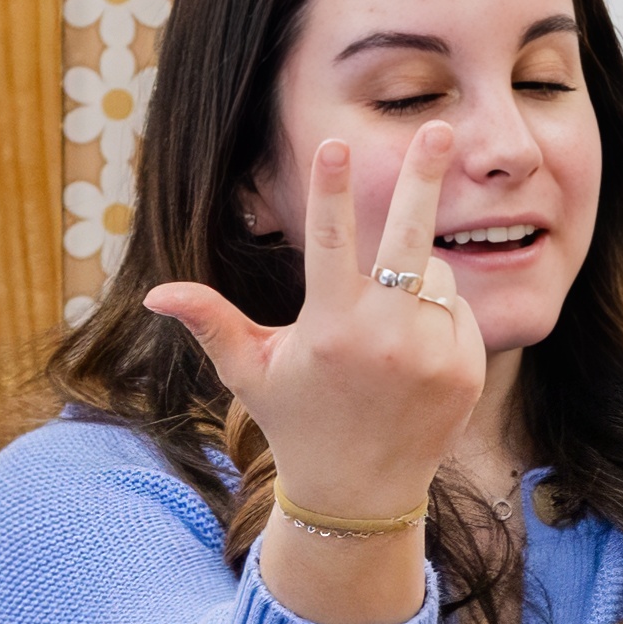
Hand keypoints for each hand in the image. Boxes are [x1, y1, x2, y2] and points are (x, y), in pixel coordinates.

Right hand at [143, 127, 486, 529]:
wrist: (360, 495)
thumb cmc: (296, 423)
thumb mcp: (249, 373)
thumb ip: (211, 321)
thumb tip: (157, 293)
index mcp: (330, 328)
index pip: (330, 242)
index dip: (331, 188)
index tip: (337, 143)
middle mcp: (385, 338)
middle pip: (410, 237)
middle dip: (423, 178)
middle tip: (438, 128)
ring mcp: (431, 354)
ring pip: (433, 275)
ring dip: (414, 282)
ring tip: (384, 334)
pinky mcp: (465, 369)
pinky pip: (458, 310)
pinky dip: (439, 317)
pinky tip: (412, 356)